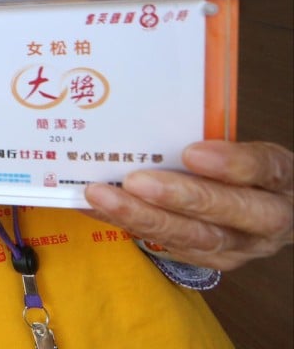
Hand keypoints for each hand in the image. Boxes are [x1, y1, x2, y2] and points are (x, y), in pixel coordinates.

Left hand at [84, 140, 292, 270]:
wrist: (265, 209)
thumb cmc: (243, 167)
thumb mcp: (242, 147)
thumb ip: (209, 135)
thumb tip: (148, 111)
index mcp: (280, 178)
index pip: (265, 169)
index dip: (231, 164)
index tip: (191, 152)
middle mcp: (268, 219)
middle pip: (229, 212)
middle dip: (179, 198)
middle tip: (134, 181)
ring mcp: (240, 246)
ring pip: (195, 238)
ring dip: (144, 217)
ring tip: (102, 195)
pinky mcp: (212, 260)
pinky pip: (167, 245)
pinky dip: (128, 224)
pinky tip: (96, 207)